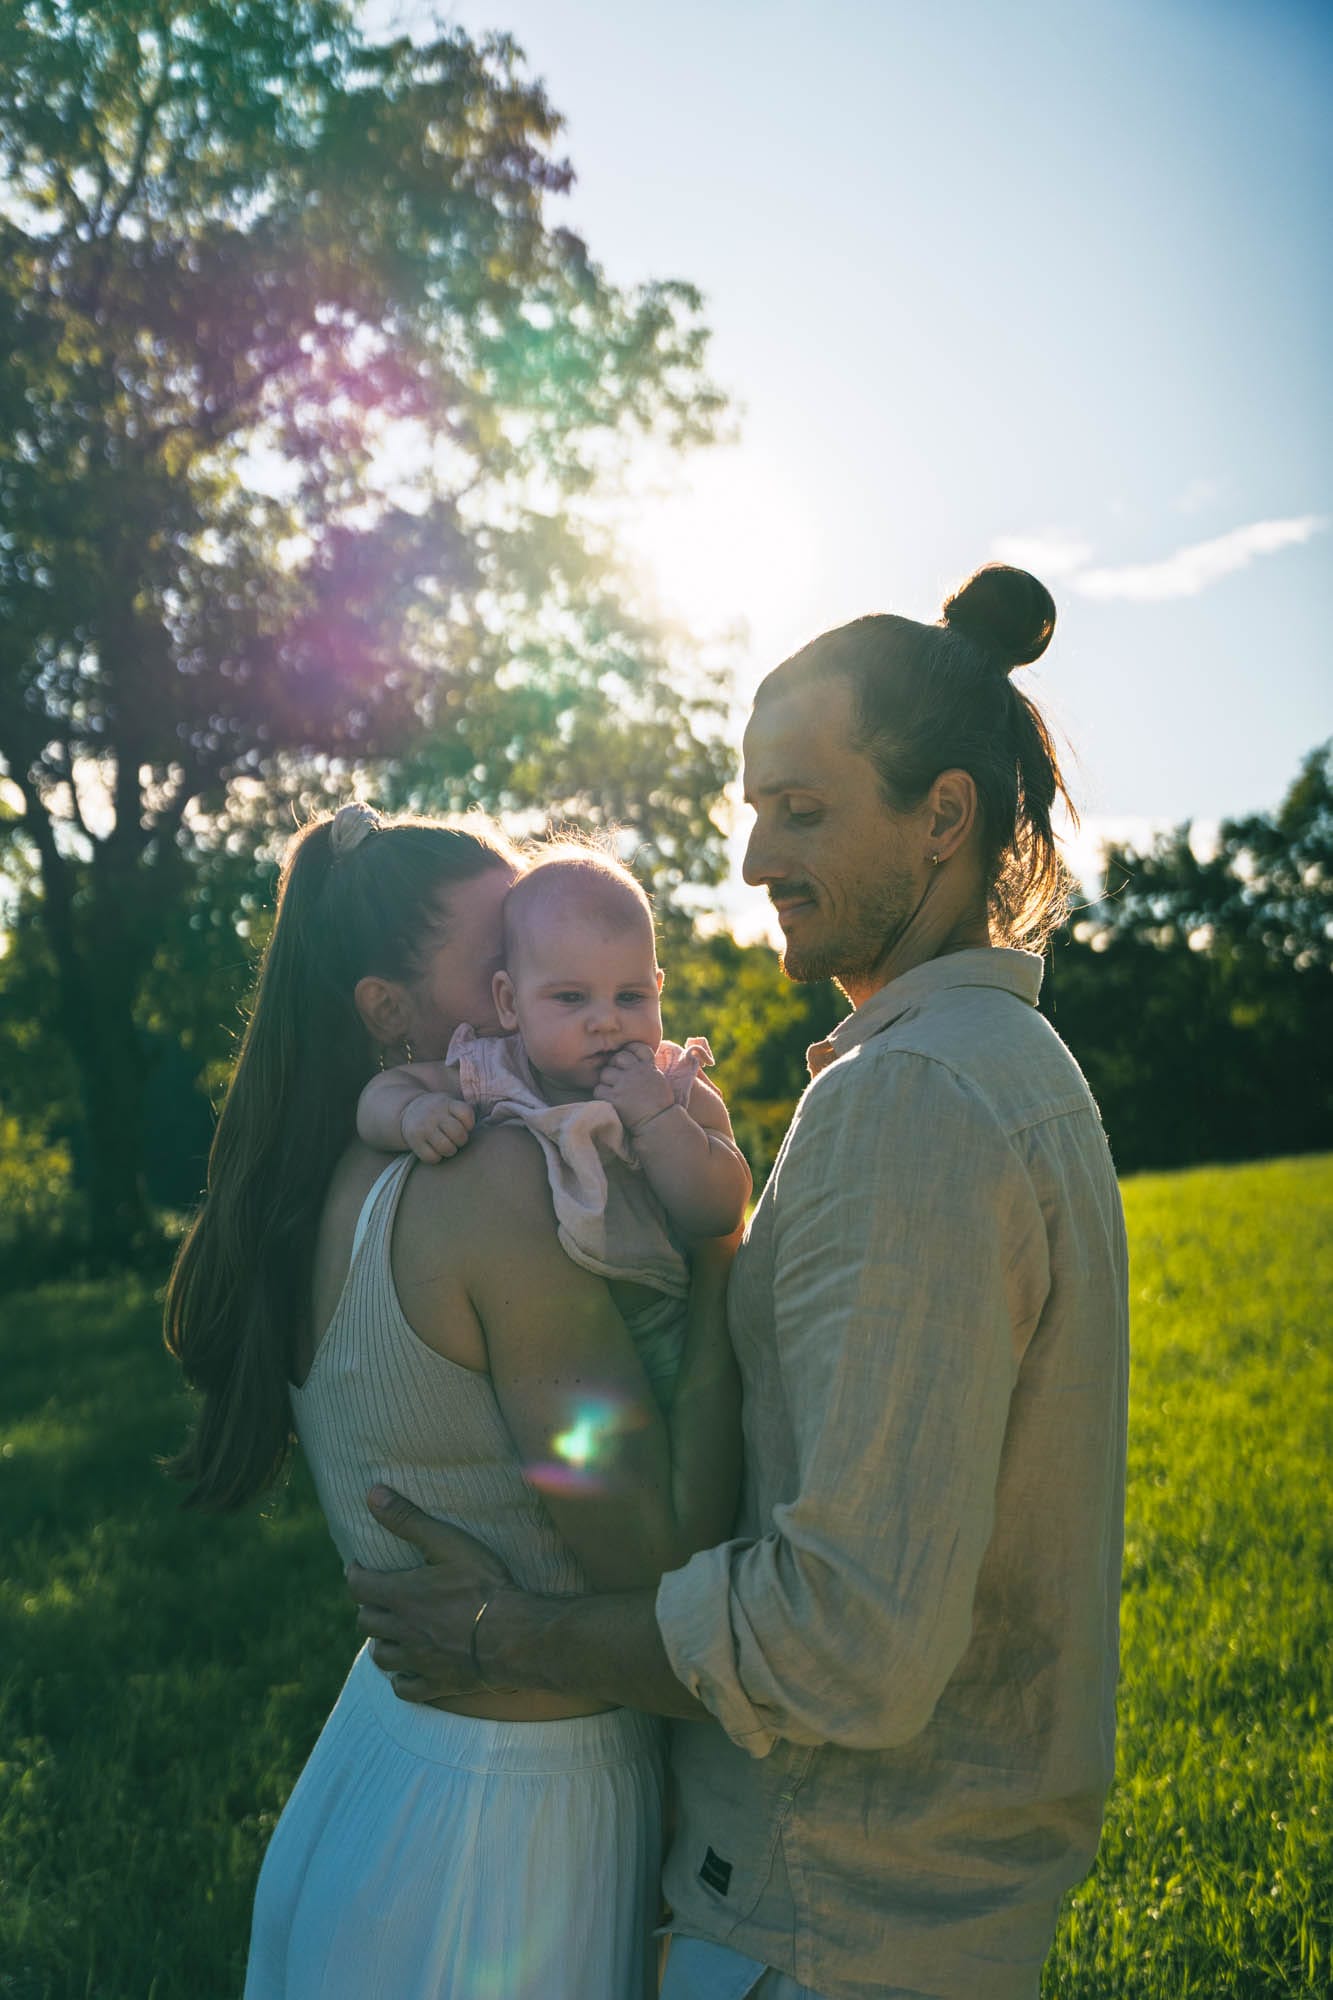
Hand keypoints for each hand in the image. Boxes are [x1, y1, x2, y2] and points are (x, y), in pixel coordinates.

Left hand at [346, 1487, 513, 1701]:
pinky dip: (400, 1678)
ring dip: (380, 1641)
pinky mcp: (435, 1683)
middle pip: (366, 1621)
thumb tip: (372, 1493)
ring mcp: (417, 1660)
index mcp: (400, 1595)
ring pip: (381, 1655)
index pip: (359, 1585)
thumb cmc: (483, 1585)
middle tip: (377, 1596)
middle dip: (367, 1606)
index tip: (357, 1566)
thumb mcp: (447, 1543)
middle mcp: (402, 1630)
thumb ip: (408, 1520)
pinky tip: (406, 1668)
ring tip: (389, 1630)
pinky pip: (404, 1687)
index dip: (354, 1574)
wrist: (514, 1634)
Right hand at [400, 1092, 474, 1163]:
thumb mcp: (451, 1103)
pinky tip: (435, 1150)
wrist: (408, 1111)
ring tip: (447, 1145)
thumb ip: (465, 1112)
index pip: (466, 1114)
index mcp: (447, 1103)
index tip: (464, 1125)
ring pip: (446, 1147)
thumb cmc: (439, 1111)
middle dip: (461, 1140)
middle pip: (458, 1134)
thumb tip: (486, 1129)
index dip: (469, 1124)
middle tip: (456, 1139)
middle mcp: (434, 1114)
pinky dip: (436, 1157)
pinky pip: (431, 1157)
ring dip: (450, 1150)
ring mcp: (423, 1127)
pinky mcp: (414, 1141)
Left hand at [593, 1042, 675, 1134]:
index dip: (629, 1051)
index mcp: (648, 1066)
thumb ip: (647, 1067)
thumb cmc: (660, 1104)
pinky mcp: (614, 1097)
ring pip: (605, 1073)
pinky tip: (609, 1100)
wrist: (658, 1122)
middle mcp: (635, 1072)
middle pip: (616, 1058)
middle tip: (617, 1079)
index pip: (635, 1048)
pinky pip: (599, 1089)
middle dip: (615, 1066)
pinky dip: (602, 1094)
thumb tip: (635, 1059)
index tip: (628, 1062)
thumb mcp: (658, 1079)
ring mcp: (624, 1084)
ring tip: (613, 1091)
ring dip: (606, 1081)